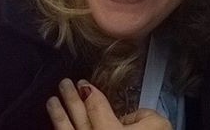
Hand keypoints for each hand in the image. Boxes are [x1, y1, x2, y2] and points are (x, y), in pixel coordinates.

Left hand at [46, 78, 171, 129]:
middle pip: (80, 117)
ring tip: (51, 102)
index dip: (90, 93)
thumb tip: (125, 119)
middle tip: (64, 84)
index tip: (83, 84)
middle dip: (71, 99)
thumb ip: (140, 116)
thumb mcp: (158, 125)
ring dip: (59, 116)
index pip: (97, 107)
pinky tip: (57, 127)